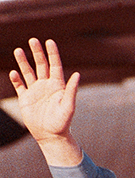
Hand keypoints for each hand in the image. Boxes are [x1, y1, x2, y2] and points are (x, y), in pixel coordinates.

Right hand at [9, 38, 81, 164]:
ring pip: (28, 72)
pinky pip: (20, 86)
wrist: (51, 136)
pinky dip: (16, 79)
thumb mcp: (68, 106)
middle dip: (37, 52)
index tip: (49, 41)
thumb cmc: (62, 122)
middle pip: (41, 65)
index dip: (52, 53)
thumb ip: (71, 90)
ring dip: (23, 62)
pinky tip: (14, 73)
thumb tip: (77, 74)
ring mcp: (35, 91)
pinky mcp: (26, 99)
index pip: (55, 65)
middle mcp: (46, 85)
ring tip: (18, 50)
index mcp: (57, 85)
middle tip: (32, 40)